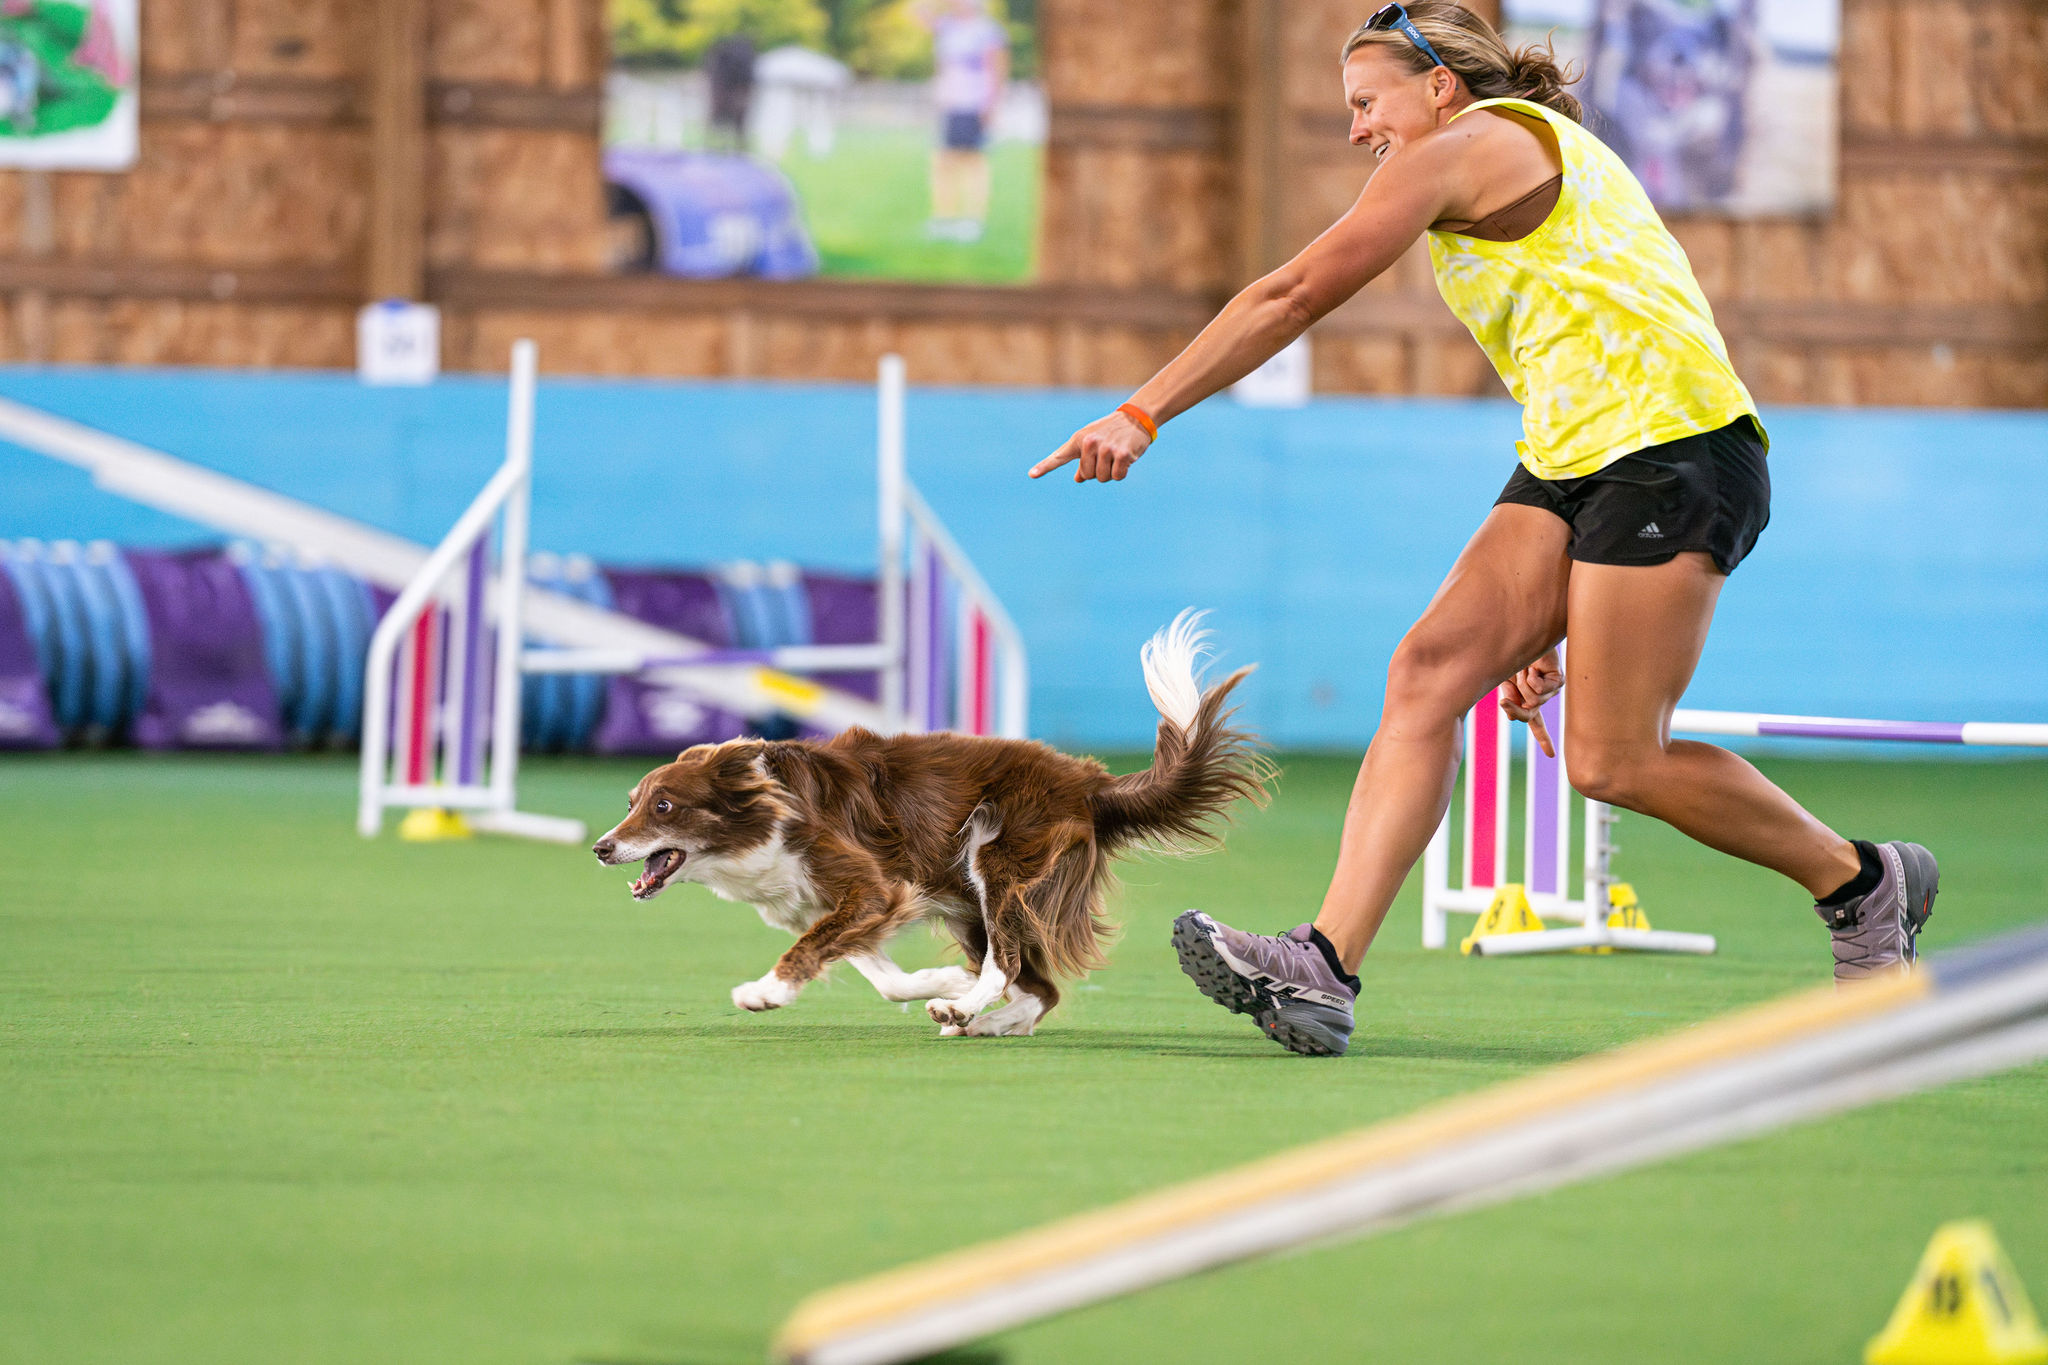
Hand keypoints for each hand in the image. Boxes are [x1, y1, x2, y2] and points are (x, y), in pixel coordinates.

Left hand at [1029, 410, 1152, 482]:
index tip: (1031, 474)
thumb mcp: (1093, 442)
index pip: (1059, 456)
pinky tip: (1126, 457)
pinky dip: (1122, 472)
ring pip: (1102, 478)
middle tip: (1108, 454)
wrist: (1136, 418)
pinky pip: (1117, 476)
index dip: (1044, 467)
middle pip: (1088, 476)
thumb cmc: (1110, 431)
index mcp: (1078, 440)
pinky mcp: (1122, 454)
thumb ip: (1083, 460)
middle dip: (1098, 471)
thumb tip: (1078, 479)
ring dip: (1111, 472)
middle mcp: (1089, 443)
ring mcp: (1106, 448)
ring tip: (1117, 454)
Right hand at [1499, 651, 1562, 757]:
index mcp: (1529, 698)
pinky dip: (1531, 679)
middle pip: (1528, 715)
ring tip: (1524, 669)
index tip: (1552, 755)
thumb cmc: (1510, 656)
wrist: (1522, 636)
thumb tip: (1516, 718)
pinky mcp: (1557, 681)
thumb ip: (1509, 700)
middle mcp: (1543, 696)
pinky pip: (1540, 690)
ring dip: (1522, 684)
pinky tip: (1534, 668)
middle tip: (1504, 698)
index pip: (1536, 723)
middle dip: (1515, 707)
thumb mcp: (1503, 682)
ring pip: (1534, 701)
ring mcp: (1552, 689)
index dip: (1543, 739)